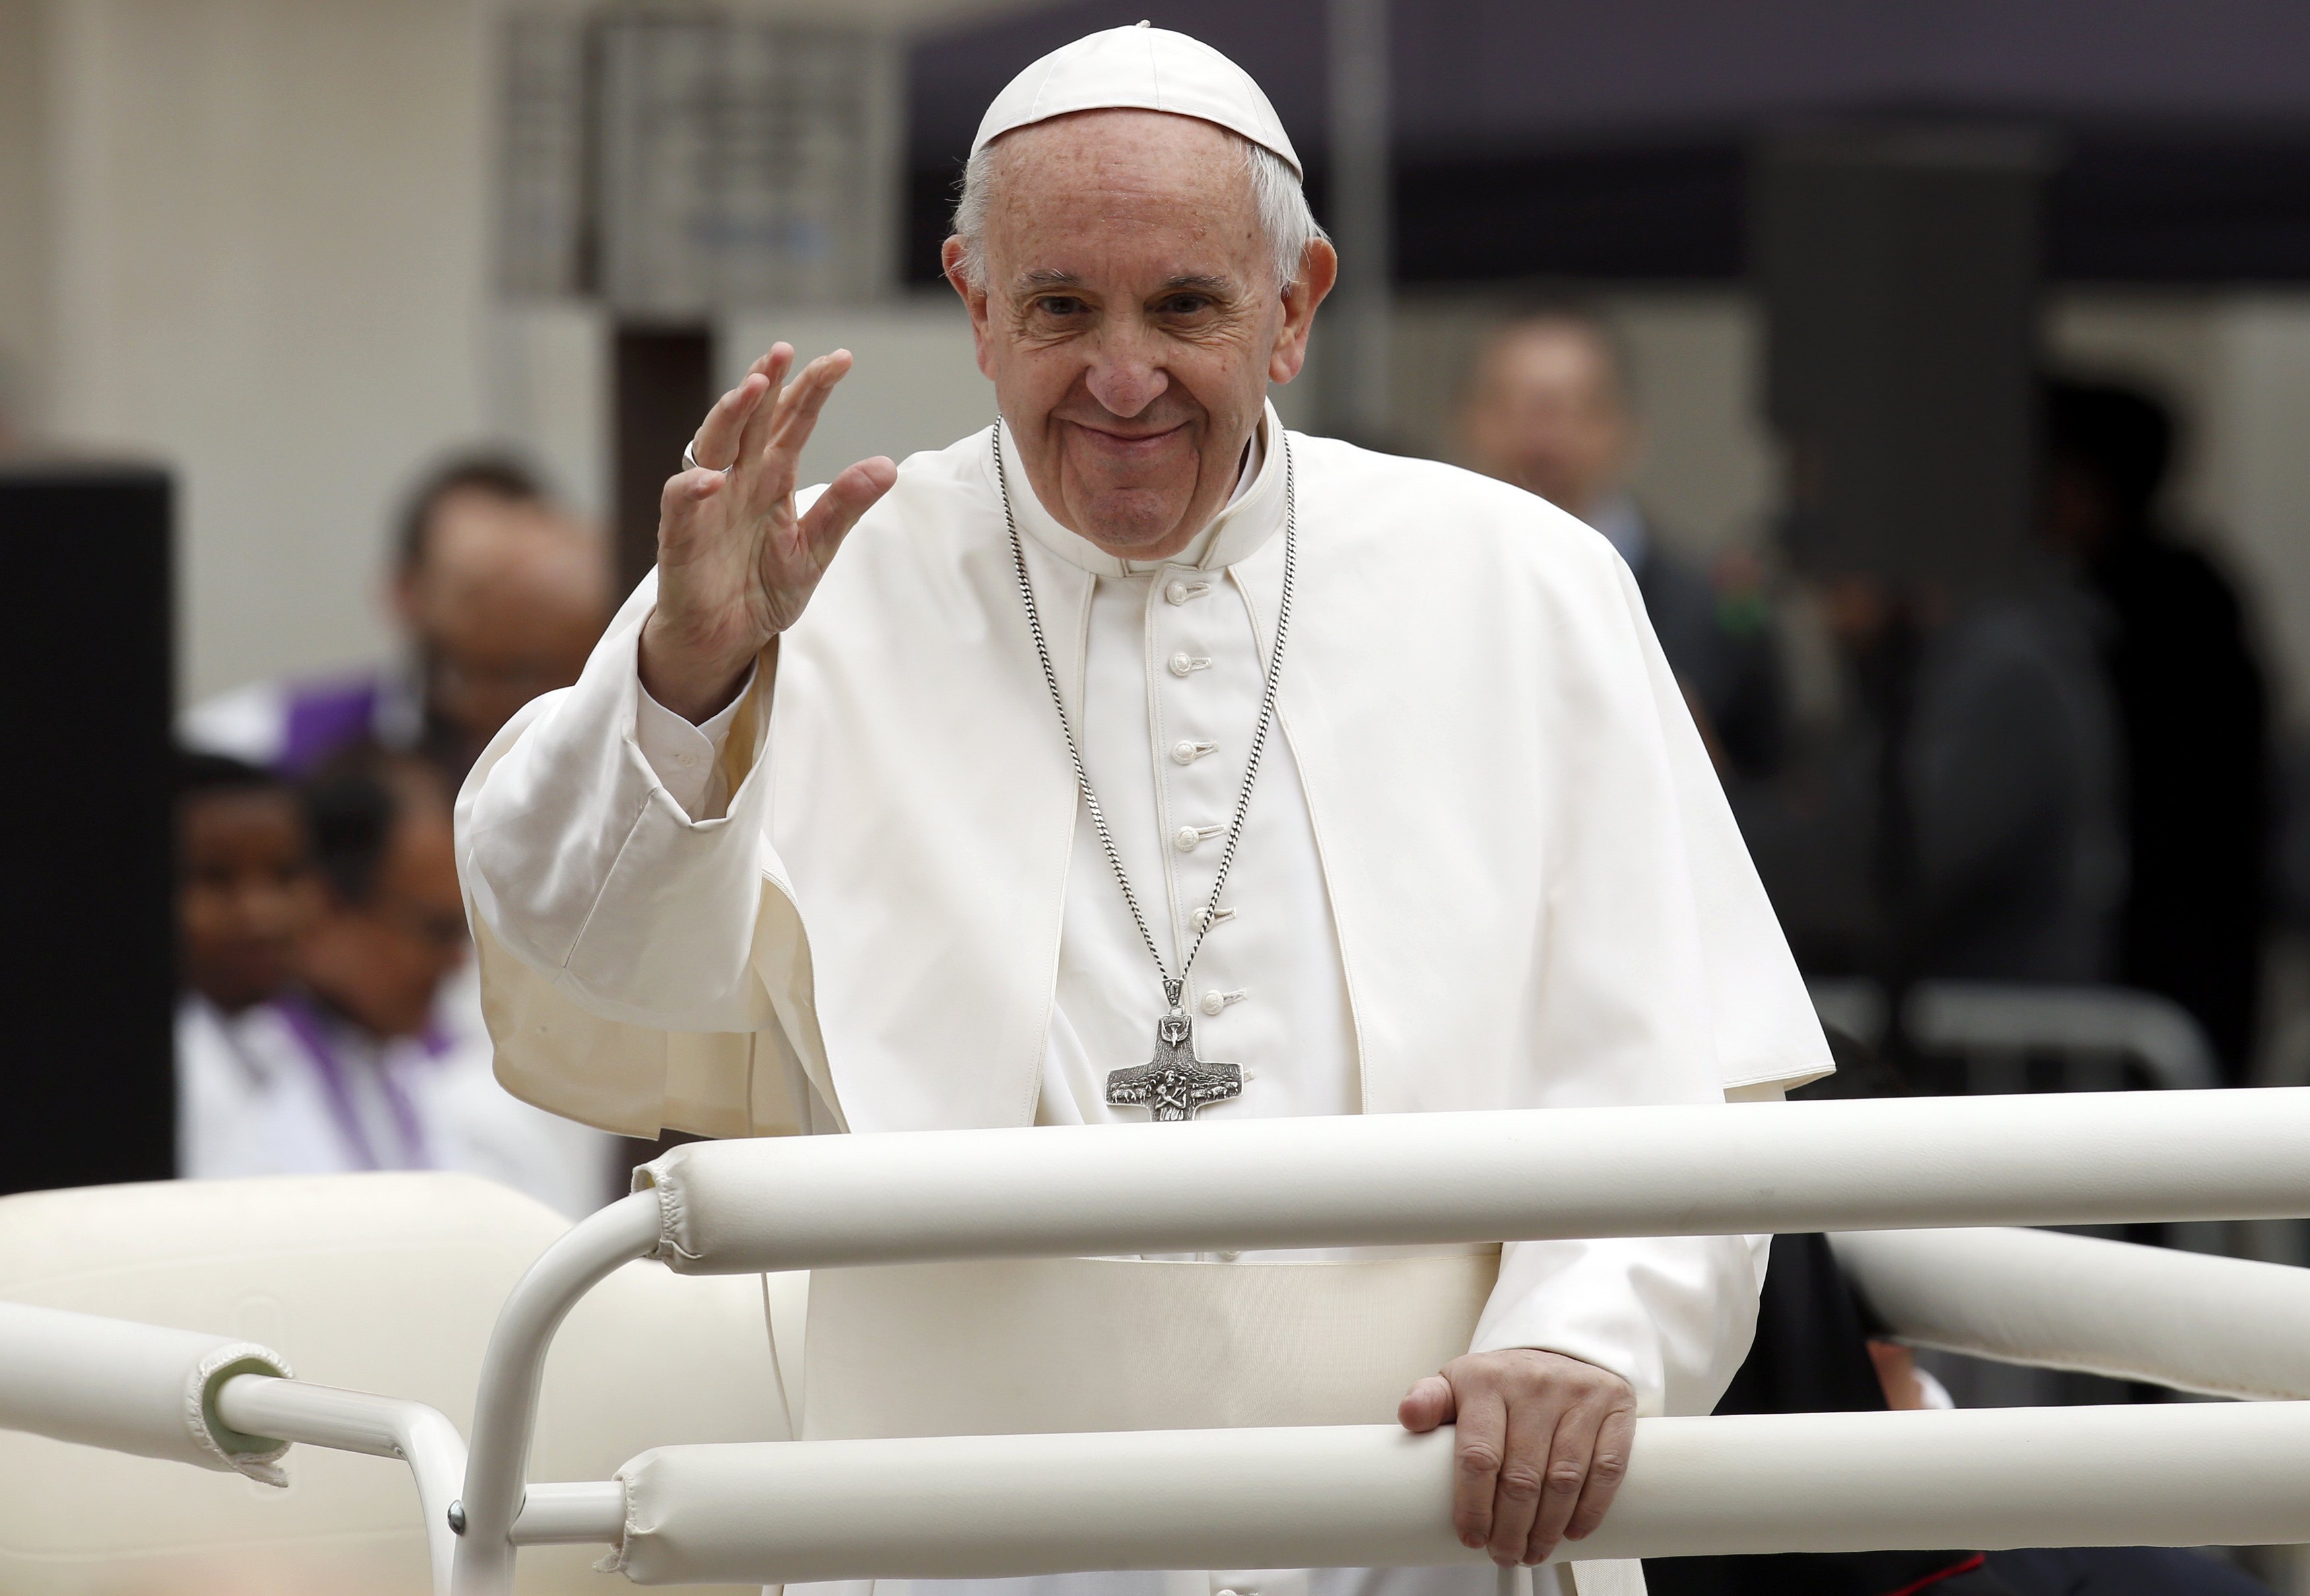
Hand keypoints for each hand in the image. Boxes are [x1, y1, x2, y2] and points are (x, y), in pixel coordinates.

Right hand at [638, 344, 898, 720]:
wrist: (726, 638)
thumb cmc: (764, 588)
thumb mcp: (816, 549)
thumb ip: (844, 507)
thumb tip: (888, 465)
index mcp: (772, 478)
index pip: (792, 423)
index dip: (812, 390)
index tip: (841, 359)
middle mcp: (738, 480)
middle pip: (751, 420)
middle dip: (765, 383)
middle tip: (785, 351)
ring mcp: (707, 503)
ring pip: (712, 445)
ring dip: (730, 414)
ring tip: (752, 387)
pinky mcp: (680, 536)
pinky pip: (681, 504)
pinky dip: (692, 489)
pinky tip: (713, 478)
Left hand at [1399, 1349, 1637, 1568]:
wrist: (1557, 1351)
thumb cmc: (1501, 1383)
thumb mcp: (1457, 1384)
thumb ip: (1429, 1401)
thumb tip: (1408, 1416)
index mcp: (1486, 1381)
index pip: (1478, 1455)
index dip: (1475, 1506)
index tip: (1472, 1537)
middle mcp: (1533, 1384)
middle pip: (1522, 1476)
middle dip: (1512, 1528)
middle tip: (1505, 1554)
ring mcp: (1577, 1394)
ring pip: (1564, 1479)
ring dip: (1548, 1528)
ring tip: (1534, 1551)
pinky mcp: (1614, 1406)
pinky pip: (1607, 1468)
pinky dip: (1591, 1508)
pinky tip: (1573, 1531)